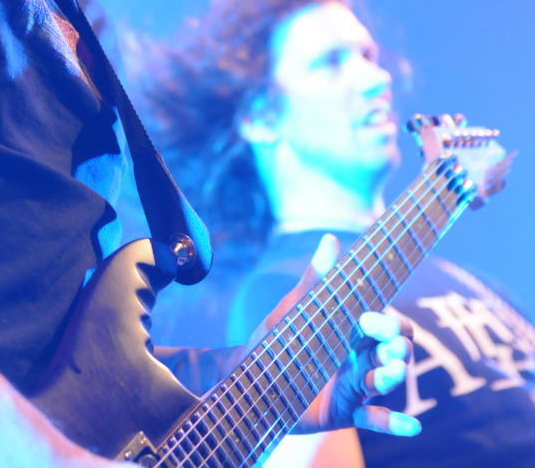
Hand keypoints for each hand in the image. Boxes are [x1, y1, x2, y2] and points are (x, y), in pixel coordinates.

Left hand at [257, 234, 419, 439]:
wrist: (254, 377)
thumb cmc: (279, 338)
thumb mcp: (296, 309)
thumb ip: (316, 279)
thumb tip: (330, 238)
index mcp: (354, 330)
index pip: (387, 323)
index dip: (385, 321)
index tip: (365, 318)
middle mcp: (362, 356)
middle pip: (396, 350)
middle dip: (398, 347)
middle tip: (391, 347)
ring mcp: (357, 385)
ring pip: (385, 379)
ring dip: (392, 376)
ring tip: (392, 371)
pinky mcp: (347, 411)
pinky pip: (375, 419)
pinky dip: (394, 423)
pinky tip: (411, 426)